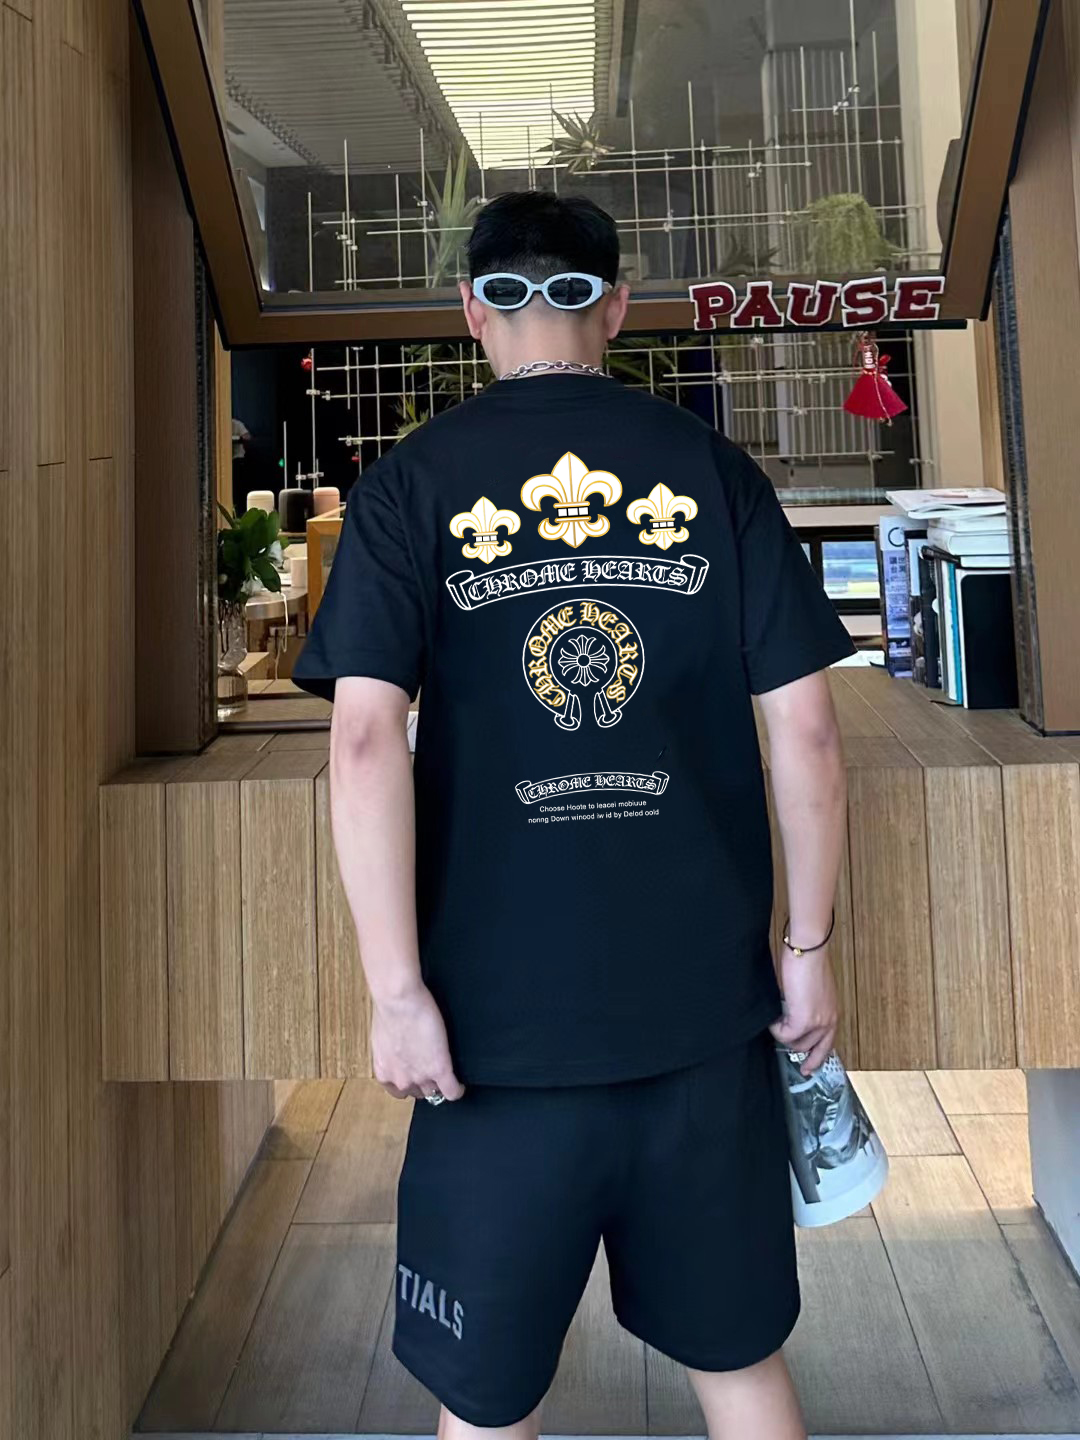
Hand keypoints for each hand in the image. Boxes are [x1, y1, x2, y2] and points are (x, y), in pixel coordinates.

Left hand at [371, 984, 464, 1101]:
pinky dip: (458, 1090)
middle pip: (418, 1093)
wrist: (398, 999)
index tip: (417, 1077)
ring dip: (441, 1086)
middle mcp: (401, 1079)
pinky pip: (452, 1091)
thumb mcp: (386, 1037)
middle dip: (425, 1083)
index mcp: (384, 1070)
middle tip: (433, 1070)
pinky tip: (461, 1084)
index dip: (411, 1083)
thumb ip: (393, 1051)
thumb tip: (402, 1050)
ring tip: (447, 1075)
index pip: (399, 1091)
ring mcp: (421, 1076)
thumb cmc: (388, 1008)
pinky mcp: (440, 1068)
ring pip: (435, 1093)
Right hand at [768, 949, 838, 1075]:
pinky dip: (775, 1028)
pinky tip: (773, 1016)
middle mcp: (829, 1020)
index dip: (816, 1058)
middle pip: (810, 1049)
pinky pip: (784, 1035)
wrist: (808, 950)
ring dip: (783, 1034)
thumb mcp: (811, 990)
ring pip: (796, 1044)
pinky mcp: (803, 1020)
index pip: (827, 1044)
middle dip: (793, 1046)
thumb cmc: (808, 961)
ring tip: (775, 1018)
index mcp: (832, 1013)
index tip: (807, 1067)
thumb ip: (806, 1006)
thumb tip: (791, 1015)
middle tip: (780, 1037)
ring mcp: (818, 1022)